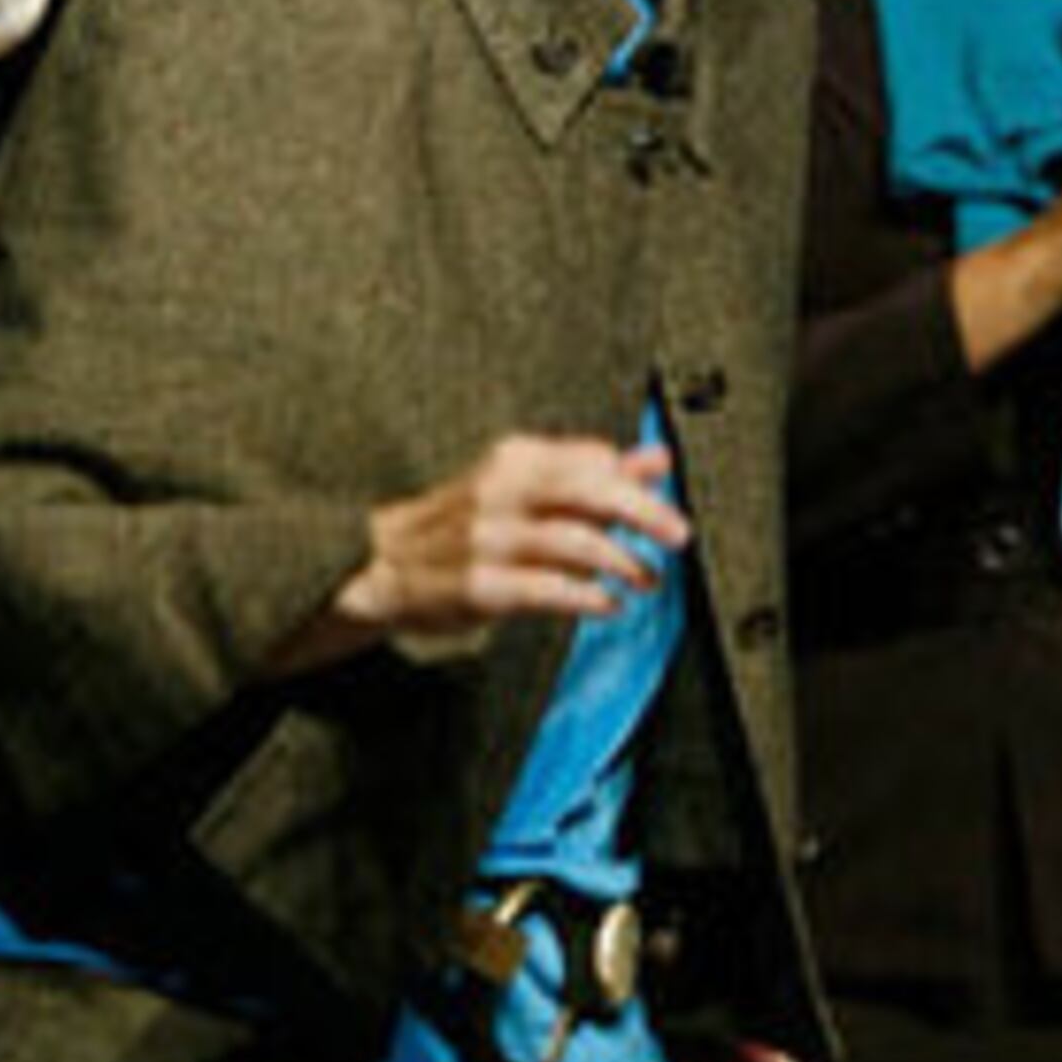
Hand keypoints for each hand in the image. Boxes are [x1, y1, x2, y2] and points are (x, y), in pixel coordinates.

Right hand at [333, 435, 689, 643]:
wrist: (382, 564)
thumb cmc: (468, 524)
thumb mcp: (524, 487)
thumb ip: (593, 473)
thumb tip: (658, 458)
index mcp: (514, 460)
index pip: (590, 458)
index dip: (634, 481)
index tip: (666, 501)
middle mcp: (501, 492)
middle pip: (589, 491)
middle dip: (643, 511)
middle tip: (679, 534)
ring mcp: (489, 540)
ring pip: (574, 542)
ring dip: (623, 562)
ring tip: (648, 577)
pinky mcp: (480, 585)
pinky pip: (547, 589)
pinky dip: (587, 596)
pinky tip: (609, 604)